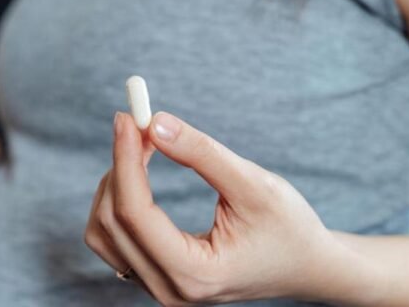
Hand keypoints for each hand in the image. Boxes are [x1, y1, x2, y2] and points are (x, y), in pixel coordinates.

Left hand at [85, 111, 369, 304]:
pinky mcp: (153, 276)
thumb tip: (154, 123)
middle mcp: (169, 289)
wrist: (306, 267)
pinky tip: (137, 172)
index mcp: (195, 274)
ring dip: (113, 184)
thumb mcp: (254, 184)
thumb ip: (202, 153)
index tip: (127, 118)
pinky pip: (112, 239)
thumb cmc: (288, 227)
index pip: (134, 214)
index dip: (124, 160)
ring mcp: (157, 288)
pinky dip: (117, 200)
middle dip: (119, 166)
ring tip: (141, 147)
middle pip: (111, 222)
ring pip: (102, 232)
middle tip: (136, 123)